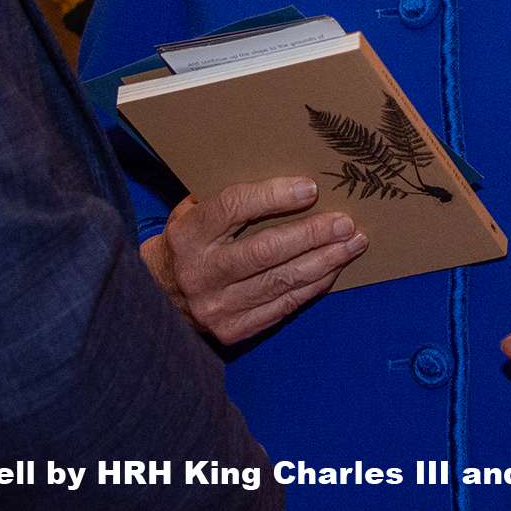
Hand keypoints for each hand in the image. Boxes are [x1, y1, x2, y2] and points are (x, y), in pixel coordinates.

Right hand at [140, 176, 366, 344]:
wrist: (157, 299)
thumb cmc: (188, 244)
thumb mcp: (193, 213)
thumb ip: (228, 198)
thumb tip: (286, 180)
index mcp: (188, 235)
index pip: (233, 209)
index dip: (273, 197)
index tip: (310, 188)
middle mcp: (200, 273)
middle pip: (265, 251)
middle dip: (312, 235)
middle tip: (345, 223)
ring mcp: (217, 306)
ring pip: (280, 282)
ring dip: (324, 262)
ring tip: (352, 244)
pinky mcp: (232, 330)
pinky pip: (282, 306)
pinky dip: (312, 286)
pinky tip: (332, 269)